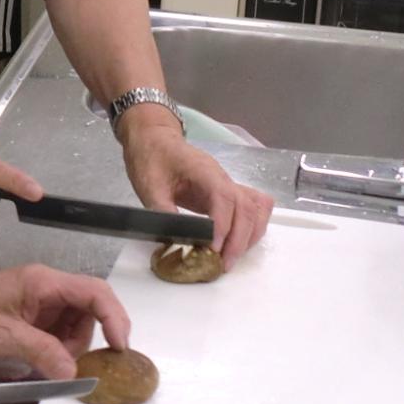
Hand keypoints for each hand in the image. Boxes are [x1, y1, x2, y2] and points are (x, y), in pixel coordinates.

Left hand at [0, 266, 130, 378]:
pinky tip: (41, 362)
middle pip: (89, 310)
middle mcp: (45, 288)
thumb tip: (73, 372)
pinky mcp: (29, 316)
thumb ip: (41, 351)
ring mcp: (37, 302)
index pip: (94, 292)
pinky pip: (56, 331)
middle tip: (74, 366)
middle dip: (89, 340)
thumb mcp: (0, 337)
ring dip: (71, 347)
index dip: (115, 318)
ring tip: (48, 364)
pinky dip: (56, 349)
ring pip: (75, 323)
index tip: (120, 347)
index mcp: (42, 283)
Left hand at [118, 108, 273, 261]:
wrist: (154, 139)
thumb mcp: (149, 184)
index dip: (223, 226)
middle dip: (239, 240)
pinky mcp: (227, 191)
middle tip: (223, 265)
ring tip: (231, 258)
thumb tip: (174, 239)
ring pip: (255, 208)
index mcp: (204, 171)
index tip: (214, 249)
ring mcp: (228, 183)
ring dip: (249, 235)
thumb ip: (162, 210)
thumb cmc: (151, 157)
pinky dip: (254, 225)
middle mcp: (222, 177)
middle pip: (245, 207)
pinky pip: (253, 205)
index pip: (223, 199)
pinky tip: (243, 241)